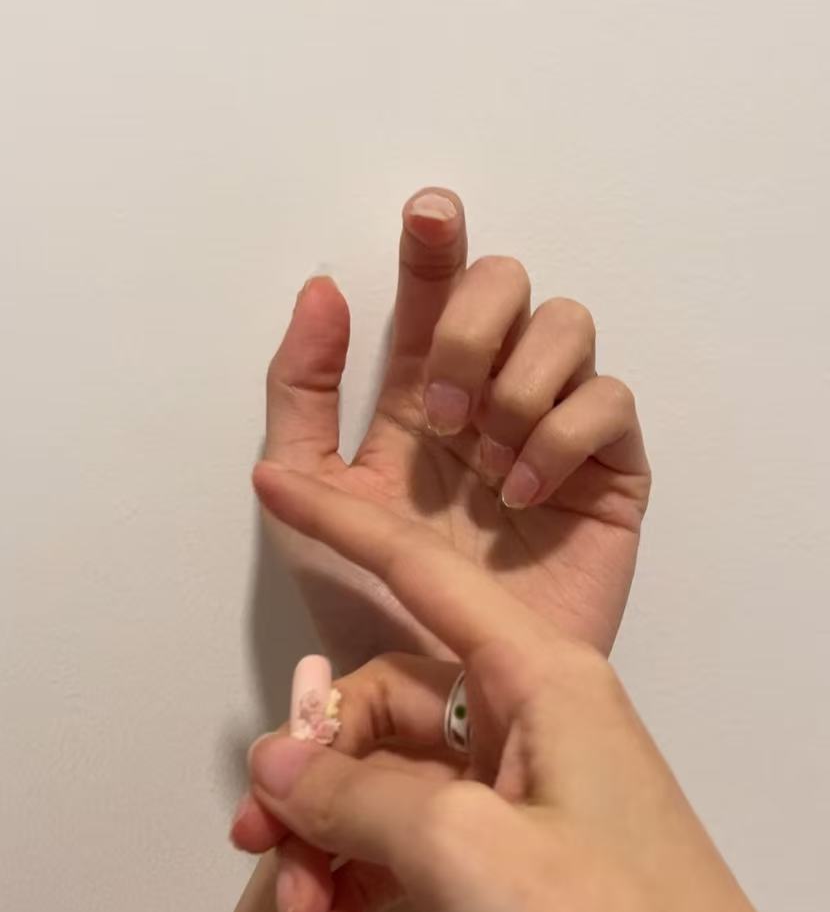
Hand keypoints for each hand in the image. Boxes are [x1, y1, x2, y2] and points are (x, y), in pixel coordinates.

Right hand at [240, 464, 829, 911]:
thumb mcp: (462, 852)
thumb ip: (354, 792)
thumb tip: (279, 762)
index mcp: (543, 680)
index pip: (422, 575)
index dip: (341, 530)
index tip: (273, 487)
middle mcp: (537, 719)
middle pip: (386, 706)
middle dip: (313, 780)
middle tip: (269, 860)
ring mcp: (530, 791)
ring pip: (393, 784)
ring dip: (334, 850)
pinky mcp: (525, 857)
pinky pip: (421, 841)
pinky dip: (372, 885)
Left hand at [263, 187, 649, 668]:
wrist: (434, 696)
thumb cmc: (368, 604)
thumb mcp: (303, 496)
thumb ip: (300, 392)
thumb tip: (323, 288)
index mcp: (421, 394)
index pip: (433, 294)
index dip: (434, 245)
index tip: (427, 215)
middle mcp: (492, 398)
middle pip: (511, 285)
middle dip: (474, 325)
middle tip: (438, 408)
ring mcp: (553, 431)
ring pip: (569, 325)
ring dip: (520, 379)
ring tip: (484, 459)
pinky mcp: (608, 474)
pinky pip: (611, 400)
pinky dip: (564, 434)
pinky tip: (524, 492)